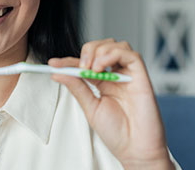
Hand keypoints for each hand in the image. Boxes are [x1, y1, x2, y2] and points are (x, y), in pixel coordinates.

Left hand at [49, 39, 172, 168]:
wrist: (135, 149)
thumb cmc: (117, 133)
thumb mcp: (90, 107)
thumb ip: (77, 87)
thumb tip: (58, 73)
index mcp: (103, 82)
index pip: (85, 63)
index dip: (68, 60)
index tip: (53, 64)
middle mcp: (116, 75)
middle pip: (102, 48)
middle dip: (87, 51)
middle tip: (81, 67)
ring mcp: (129, 75)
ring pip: (116, 45)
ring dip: (100, 51)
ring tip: (92, 69)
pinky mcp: (141, 76)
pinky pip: (130, 54)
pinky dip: (113, 54)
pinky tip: (102, 66)